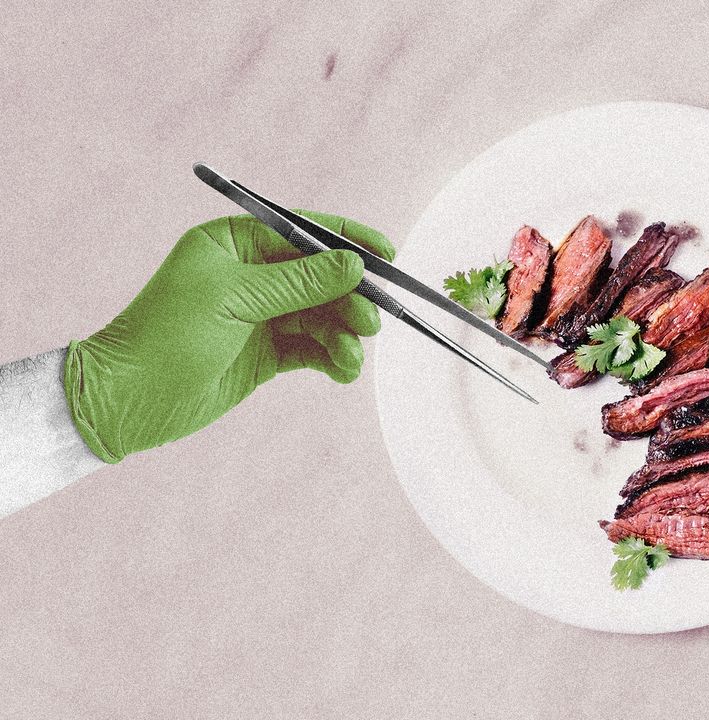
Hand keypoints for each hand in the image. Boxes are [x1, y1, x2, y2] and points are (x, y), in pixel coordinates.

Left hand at [64, 212, 394, 462]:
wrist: (130, 401)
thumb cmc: (167, 337)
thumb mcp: (235, 300)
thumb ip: (300, 283)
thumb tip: (356, 265)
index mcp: (235, 244)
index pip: (303, 232)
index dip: (348, 242)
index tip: (387, 256)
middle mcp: (251, 274)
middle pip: (322, 276)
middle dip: (350, 299)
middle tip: (371, 322)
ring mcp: (261, 314)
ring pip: (323, 315)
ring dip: (344, 334)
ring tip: (350, 358)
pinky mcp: (268, 352)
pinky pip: (314, 347)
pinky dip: (333, 357)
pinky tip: (343, 371)